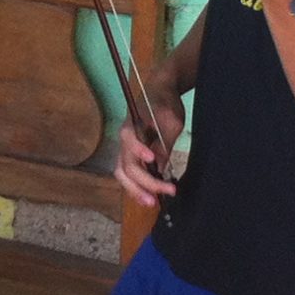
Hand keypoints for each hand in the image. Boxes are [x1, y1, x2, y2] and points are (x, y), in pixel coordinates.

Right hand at [114, 81, 187, 206]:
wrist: (160, 92)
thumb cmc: (165, 104)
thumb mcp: (171, 121)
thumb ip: (164, 144)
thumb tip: (159, 167)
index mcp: (131, 127)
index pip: (130, 143)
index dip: (139, 152)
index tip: (152, 159)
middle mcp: (124, 141)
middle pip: (126, 167)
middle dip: (141, 184)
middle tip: (159, 196)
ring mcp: (126, 149)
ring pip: (123, 174)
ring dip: (135, 190)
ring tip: (151, 202)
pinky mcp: (132, 155)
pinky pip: (129, 174)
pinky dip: (137, 186)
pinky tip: (150, 195)